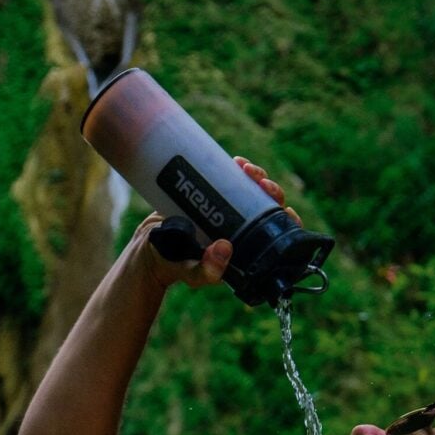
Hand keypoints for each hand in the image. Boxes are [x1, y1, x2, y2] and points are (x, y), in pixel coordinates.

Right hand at [131, 158, 299, 288]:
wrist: (148, 248)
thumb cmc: (173, 266)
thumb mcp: (191, 273)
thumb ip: (206, 270)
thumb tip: (225, 248)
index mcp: (245, 249)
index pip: (276, 235)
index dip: (287, 222)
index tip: (285, 210)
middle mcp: (240, 229)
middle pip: (267, 206)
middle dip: (270, 190)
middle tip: (260, 182)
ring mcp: (226, 210)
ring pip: (251, 190)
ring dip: (256, 175)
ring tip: (245, 168)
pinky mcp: (211, 195)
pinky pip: (231, 179)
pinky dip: (237, 169)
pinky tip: (236, 162)